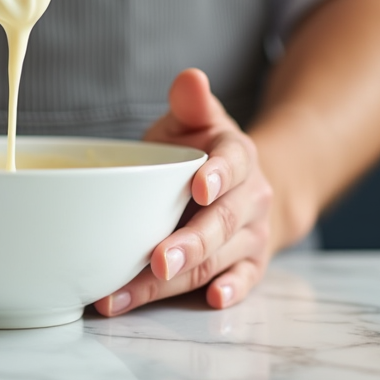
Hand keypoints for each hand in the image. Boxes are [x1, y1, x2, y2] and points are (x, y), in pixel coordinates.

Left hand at [93, 68, 272, 316]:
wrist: (246, 191)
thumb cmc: (202, 157)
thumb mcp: (197, 123)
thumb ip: (191, 104)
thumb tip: (189, 78)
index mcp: (238, 157)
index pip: (233, 163)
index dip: (217, 175)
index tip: (198, 187)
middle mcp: (251, 199)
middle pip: (220, 223)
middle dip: (188, 243)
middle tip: (156, 258)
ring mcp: (251, 236)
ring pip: (215, 261)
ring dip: (175, 280)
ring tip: (127, 295)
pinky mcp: (250, 267)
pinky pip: (243, 282)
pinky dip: (230, 292)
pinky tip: (211, 300)